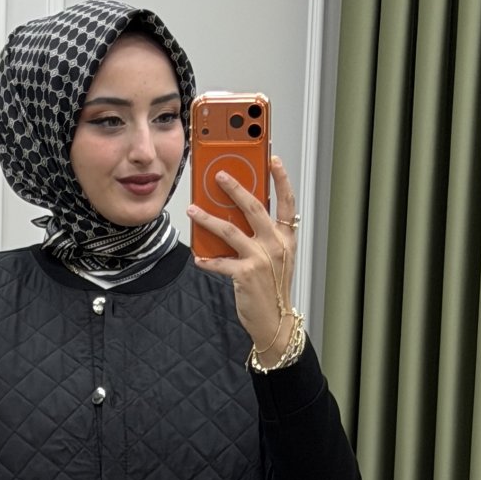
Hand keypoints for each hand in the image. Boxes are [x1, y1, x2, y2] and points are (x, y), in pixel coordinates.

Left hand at [187, 154, 298, 360]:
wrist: (274, 320)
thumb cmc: (273, 289)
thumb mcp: (277, 258)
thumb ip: (264, 236)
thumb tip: (238, 217)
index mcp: (285, 237)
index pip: (287, 202)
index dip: (281, 179)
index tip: (272, 160)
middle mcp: (275, 244)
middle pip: (253, 207)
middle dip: (234, 187)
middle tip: (218, 175)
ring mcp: (260, 258)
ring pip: (230, 230)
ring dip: (208, 218)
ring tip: (193, 210)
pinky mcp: (244, 274)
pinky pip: (219, 262)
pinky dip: (206, 259)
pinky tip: (197, 256)